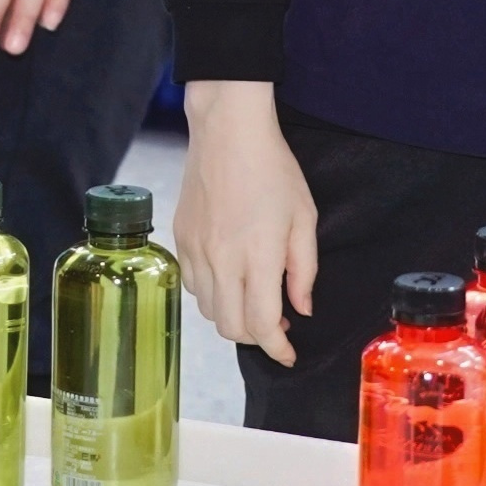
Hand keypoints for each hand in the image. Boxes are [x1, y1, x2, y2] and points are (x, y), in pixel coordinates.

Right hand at [173, 80, 315, 365]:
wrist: (227, 131)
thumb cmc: (273, 168)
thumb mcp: (304, 217)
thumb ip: (304, 269)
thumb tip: (301, 308)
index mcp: (258, 256)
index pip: (261, 324)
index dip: (276, 349)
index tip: (288, 354)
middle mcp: (222, 260)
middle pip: (231, 328)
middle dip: (256, 337)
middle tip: (275, 322)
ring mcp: (196, 251)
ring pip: (209, 312)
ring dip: (233, 316)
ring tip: (252, 297)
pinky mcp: (181, 240)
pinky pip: (193, 286)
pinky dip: (212, 294)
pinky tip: (229, 276)